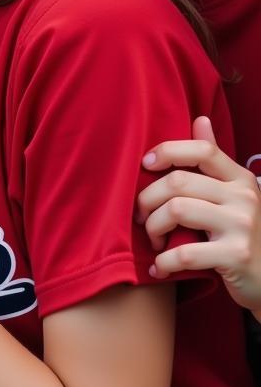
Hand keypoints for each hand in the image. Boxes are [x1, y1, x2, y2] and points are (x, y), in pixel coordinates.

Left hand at [138, 116, 260, 311]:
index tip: (145, 164)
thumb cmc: (239, 232)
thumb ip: (213, 159)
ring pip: (176, 211)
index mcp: (239, 178)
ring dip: (153, 228)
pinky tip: (159, 267)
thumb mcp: (232, 193)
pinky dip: (164, 262)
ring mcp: (242, 226)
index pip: (202, 149)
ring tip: (154, 240)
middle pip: (177, 182)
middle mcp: (244, 197)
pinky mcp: (237, 256)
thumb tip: (200, 119)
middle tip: (142, 216)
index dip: (167, 151)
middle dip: (147, 199)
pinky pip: (185, 253)